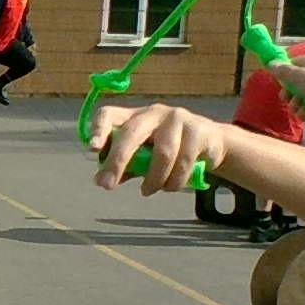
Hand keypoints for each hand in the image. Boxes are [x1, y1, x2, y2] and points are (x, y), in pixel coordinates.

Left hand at [91, 101, 227, 194]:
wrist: (212, 143)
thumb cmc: (170, 149)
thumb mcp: (144, 156)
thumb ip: (124, 166)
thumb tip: (100, 180)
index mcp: (134, 116)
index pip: (110, 114)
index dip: (98, 129)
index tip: (92, 149)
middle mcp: (154, 113)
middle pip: (132, 133)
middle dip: (118, 160)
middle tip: (107, 185)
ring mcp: (177, 118)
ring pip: (162, 153)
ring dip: (153, 179)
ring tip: (148, 191)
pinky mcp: (198, 130)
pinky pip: (183, 161)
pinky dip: (174, 180)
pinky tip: (171, 187)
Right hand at [277, 55, 304, 118]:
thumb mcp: (298, 76)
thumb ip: (283, 71)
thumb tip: (270, 63)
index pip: (294, 61)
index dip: (284, 69)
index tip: (276, 78)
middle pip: (296, 81)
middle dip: (288, 91)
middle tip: (284, 98)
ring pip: (301, 96)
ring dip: (295, 104)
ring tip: (295, 109)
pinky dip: (304, 112)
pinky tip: (304, 115)